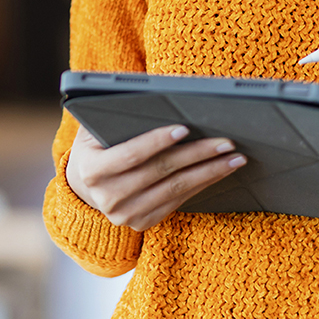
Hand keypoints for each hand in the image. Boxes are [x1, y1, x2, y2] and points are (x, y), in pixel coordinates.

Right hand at [65, 123, 246, 230]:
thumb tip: (157, 95)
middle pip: (160, 172)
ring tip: (233, 158)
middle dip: (196, 154)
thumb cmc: (97, 141)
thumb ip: (117, 113)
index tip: (184, 128)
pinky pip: (178, 202)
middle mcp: (106, 197)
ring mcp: (124, 215)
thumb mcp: (97, 125)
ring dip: (208, 173)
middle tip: (225, 142)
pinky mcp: (141, 223)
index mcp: (91, 169)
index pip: (130, 154)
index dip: (156, 141)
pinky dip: (201, 185)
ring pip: (174, 190)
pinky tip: (219, 172)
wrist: (85, 182)